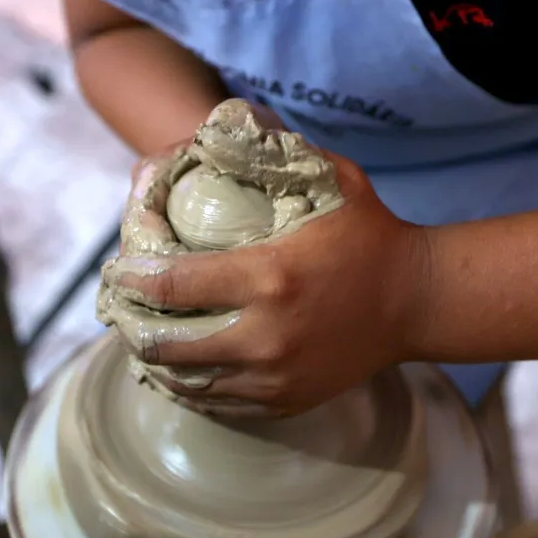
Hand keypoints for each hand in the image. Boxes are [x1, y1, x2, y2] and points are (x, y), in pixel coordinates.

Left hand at [104, 150, 431, 417]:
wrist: (419, 301)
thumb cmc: (371, 234)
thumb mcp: (331, 179)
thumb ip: (271, 156)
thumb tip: (209, 133)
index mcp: (269, 279)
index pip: (173, 285)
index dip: (133, 279)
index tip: (118, 270)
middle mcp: (267, 336)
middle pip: (168, 348)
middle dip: (133, 329)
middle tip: (122, 311)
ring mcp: (277, 377)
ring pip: (189, 384)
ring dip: (157, 364)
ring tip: (141, 341)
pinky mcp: (287, 400)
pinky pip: (220, 404)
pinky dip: (192, 389)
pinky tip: (179, 371)